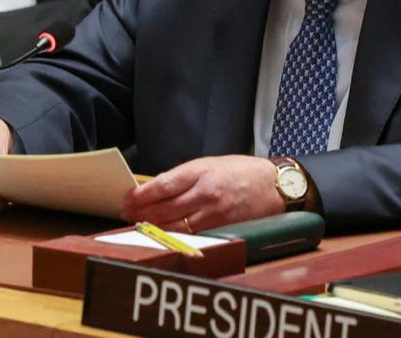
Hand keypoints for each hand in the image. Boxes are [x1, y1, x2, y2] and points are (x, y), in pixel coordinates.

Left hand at [121, 155, 284, 232]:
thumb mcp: (210, 164)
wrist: (274, 185)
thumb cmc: (240, 172)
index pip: (163, 185)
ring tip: (139, 224)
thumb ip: (184, 177)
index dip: (141, 195)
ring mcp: (214, 213)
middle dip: (142, 211)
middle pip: (165, 207)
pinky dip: (174, 235)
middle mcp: (206, 192)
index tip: (127, 198)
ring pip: (175, 225)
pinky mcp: (222, 228)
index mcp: (200, 171)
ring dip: (154, 226)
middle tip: (126, 213)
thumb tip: (156, 188)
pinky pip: (192, 235)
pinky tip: (163, 233)